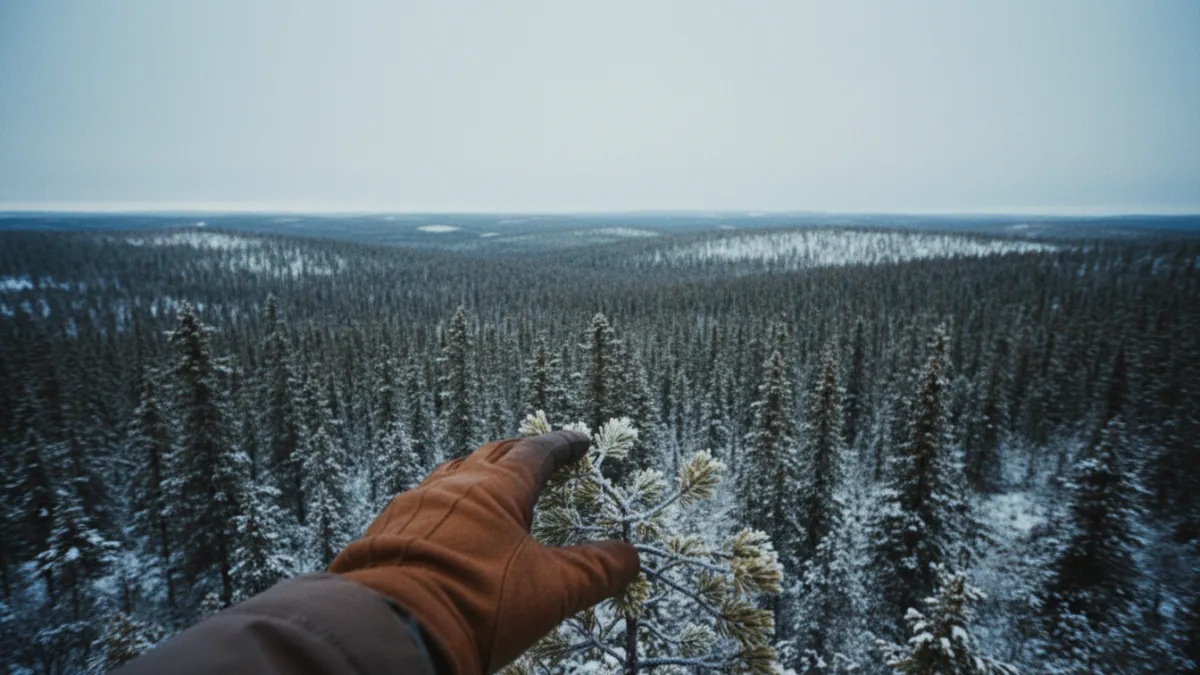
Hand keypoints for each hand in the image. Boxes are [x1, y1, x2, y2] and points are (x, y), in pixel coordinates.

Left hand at [329, 431, 639, 674]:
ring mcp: (412, 507)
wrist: (390, 629)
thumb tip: (630, 558)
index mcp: (496, 487)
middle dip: (517, 454)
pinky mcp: (383, 534)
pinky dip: (444, 510)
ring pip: (449, 478)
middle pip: (489, 456)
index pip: (535, 453)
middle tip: (536, 458)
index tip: (578, 441)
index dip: (561, 446)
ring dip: (475, 478)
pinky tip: (445, 530)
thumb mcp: (551, 590)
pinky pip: (421, 508)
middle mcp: (451, 485)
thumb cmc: (478, 601)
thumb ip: (595, 570)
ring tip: (489, 490)